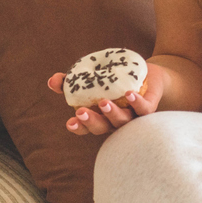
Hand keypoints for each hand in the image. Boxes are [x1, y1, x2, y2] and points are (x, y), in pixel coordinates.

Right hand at [47, 61, 166, 135]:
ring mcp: (133, 115)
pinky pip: (144, 109)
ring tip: (104, 103)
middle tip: (81, 112)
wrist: (149, 74)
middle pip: (103, 127)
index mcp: (100, 116)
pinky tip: (130, 94)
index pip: (87, 127)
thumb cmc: (117, 80)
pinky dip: (137, 103)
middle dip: (92, 122)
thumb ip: (71, 82)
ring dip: (113, 113)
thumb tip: (52, 81)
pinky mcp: (149, 105)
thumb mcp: (93, 78)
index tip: (70, 123)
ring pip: (123, 121)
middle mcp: (115, 120)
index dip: (79, 127)